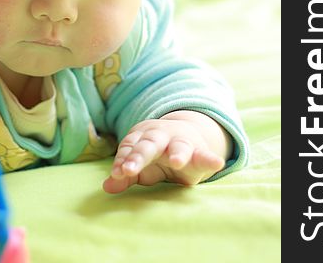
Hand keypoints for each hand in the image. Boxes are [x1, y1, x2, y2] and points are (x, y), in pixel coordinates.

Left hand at [103, 112, 228, 193]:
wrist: (186, 135)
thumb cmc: (158, 155)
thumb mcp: (142, 165)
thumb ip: (126, 175)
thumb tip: (107, 187)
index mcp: (144, 137)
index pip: (131, 147)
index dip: (123, 160)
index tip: (117, 173)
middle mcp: (162, 137)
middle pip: (149, 144)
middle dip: (139, 156)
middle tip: (129, 169)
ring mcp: (181, 143)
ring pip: (178, 146)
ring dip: (177, 153)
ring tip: (176, 161)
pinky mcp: (200, 154)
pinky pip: (205, 155)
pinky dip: (210, 159)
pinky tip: (216, 163)